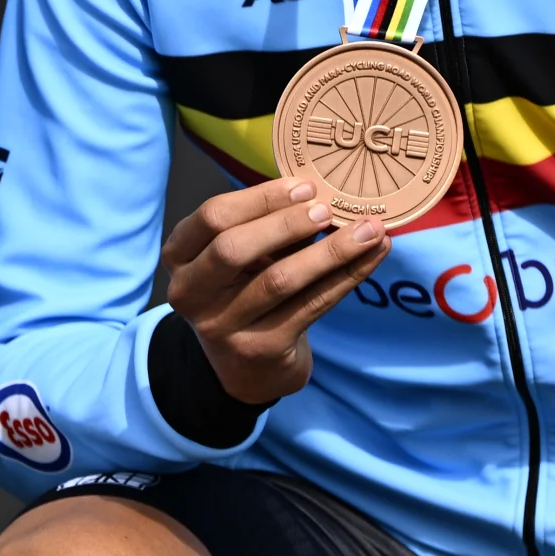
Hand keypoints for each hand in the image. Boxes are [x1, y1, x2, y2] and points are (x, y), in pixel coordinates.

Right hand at [162, 181, 392, 403]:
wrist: (246, 367)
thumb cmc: (244, 293)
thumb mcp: (240, 259)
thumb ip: (265, 226)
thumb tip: (322, 192)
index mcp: (179, 258)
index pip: (212, 218)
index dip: (260, 199)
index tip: (304, 187)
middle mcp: (190, 293)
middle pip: (232, 248)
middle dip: (285, 224)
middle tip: (326, 210)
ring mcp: (222, 326)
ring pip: (279, 280)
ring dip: (330, 251)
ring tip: (369, 230)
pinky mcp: (260, 349)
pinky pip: (311, 305)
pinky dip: (348, 276)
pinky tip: (375, 255)